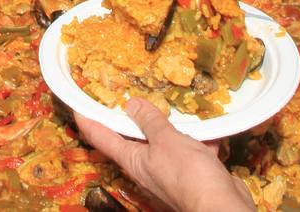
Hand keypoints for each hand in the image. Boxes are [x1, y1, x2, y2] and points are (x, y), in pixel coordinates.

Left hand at [75, 99, 254, 211]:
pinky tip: (209, 131)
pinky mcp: (192, 176)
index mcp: (133, 160)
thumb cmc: (189, 176)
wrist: (221, 206)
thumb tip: (131, 105)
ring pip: (166, 144)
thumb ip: (150, 122)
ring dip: (172, 128)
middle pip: (134, 139)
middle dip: (132, 119)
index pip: (102, 138)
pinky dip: (199, 141)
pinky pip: (191, 152)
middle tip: (126, 97)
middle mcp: (147, 168)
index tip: (78, 108)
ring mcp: (169, 173)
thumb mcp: (166, 141)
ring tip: (174, 109)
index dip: (88, 121)